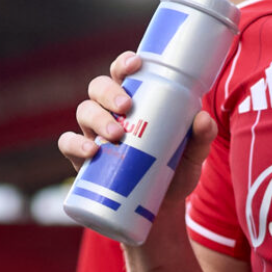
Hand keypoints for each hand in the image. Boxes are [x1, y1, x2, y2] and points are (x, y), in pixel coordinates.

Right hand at [57, 51, 218, 202]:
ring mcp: (94, 133)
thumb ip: (201, 137)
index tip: (135, 64)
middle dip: (109, 92)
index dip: (124, 63)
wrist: (159, 209)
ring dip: (97, 117)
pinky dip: (75, 144)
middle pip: (99, 87)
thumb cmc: (174, 170)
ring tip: (115, 134)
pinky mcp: (82, 159)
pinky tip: (91, 150)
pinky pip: (67, 143)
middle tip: (126, 106)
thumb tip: (203, 119)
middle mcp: (111, 111)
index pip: (124, 73)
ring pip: (84, 111)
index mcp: (136, 99)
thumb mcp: (193, 155)